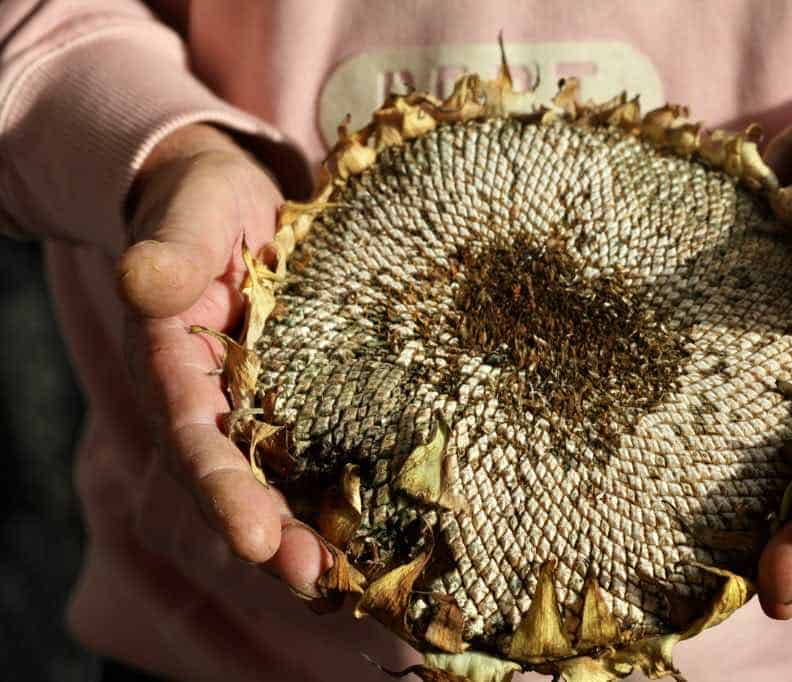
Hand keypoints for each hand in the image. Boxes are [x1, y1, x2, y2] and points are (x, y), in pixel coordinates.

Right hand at [118, 124, 330, 597]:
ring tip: (348, 582)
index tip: (254, 538)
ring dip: (308, 531)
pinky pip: (320, 451)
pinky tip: (380, 531)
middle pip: (237, 478)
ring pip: (279, 479)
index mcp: (177, 360)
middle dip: (272, 535)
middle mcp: (214, 396)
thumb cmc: (208, 201)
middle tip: (315, 580)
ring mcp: (260, 401)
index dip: (223, 489)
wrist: (238, 198)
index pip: (194, 433)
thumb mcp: (191, 212)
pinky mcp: (306, 395)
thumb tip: (141, 283)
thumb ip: (170, 250)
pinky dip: (342, 493)